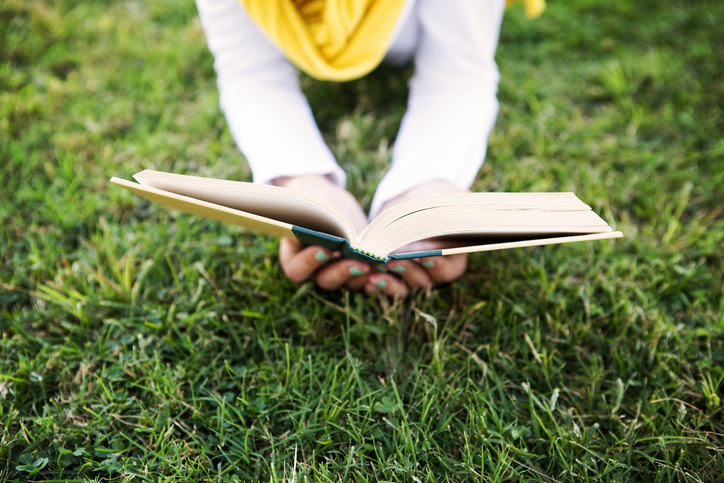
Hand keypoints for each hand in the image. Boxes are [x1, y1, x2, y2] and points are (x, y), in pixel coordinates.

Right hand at [273, 175, 409, 296]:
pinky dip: (376, 281)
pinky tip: (385, 274)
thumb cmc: (315, 201)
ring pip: (349, 284)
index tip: (326, 249)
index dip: (309, 262)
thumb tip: (324, 219)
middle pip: (326, 280)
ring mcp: (337, 274)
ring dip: (363, 277)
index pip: (296, 269)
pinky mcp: (356, 272)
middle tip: (361, 262)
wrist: (329, 203)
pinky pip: (366, 283)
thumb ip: (312, 214)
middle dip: (344, 272)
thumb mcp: (311, 202)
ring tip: (377, 265)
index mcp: (294, 257)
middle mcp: (315, 272)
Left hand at [374, 180, 468, 290]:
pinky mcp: (393, 277)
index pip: (449, 269)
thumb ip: (452, 212)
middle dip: (408, 271)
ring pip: (403, 288)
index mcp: (452, 257)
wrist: (412, 199)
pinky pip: (384, 286)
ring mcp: (412, 277)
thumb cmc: (434, 200)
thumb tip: (454, 220)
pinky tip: (366, 279)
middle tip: (393, 261)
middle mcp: (432, 272)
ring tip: (374, 275)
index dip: (439, 265)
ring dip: (389, 283)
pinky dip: (376, 285)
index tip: (426, 257)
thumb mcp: (446, 201)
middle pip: (423, 280)